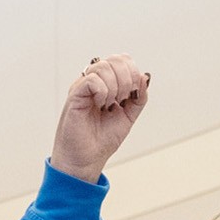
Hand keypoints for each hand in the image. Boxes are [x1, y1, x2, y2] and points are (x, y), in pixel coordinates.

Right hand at [51, 55, 149, 181]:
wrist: (87, 159)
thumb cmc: (102, 140)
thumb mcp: (129, 116)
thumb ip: (139, 97)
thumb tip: (145, 77)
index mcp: (106, 83)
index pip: (122, 60)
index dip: (132, 71)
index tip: (131, 94)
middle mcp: (94, 81)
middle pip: (115, 59)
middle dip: (126, 79)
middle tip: (122, 100)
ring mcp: (83, 87)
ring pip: (103, 67)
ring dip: (115, 86)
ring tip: (109, 105)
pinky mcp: (75, 94)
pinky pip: (92, 79)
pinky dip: (103, 91)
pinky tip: (100, 105)